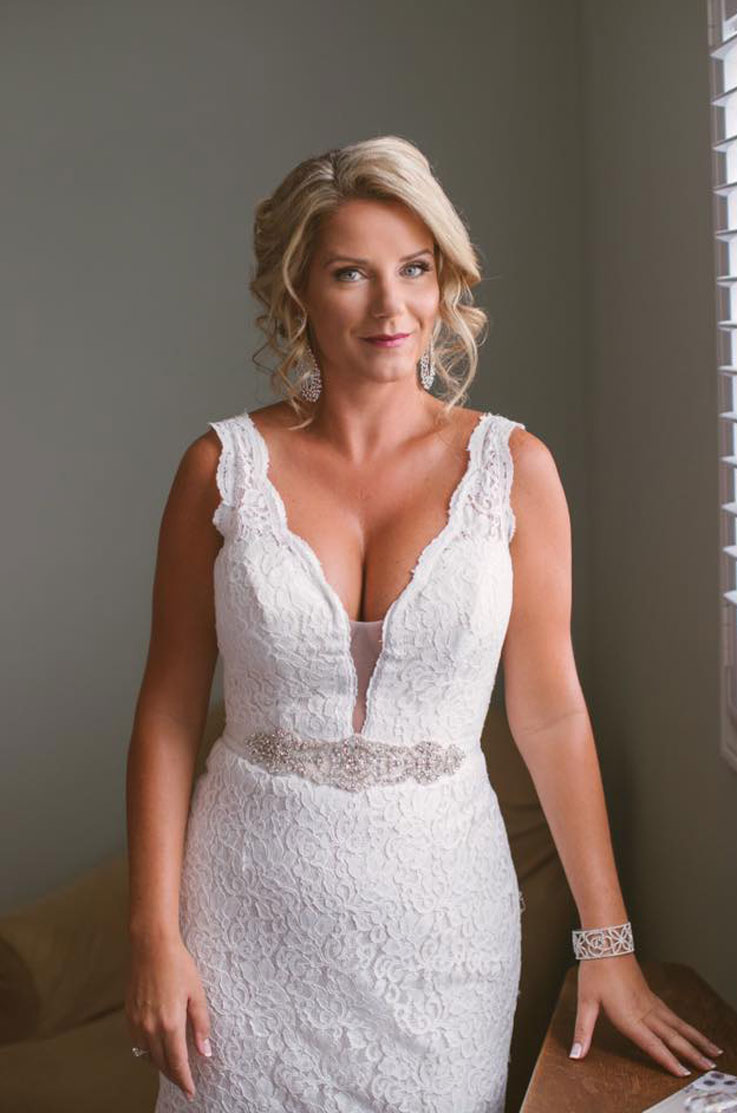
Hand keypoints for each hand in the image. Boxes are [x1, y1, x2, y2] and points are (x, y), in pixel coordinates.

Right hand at [125, 933, 212, 1101]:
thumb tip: (205, 1052)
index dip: (184, 1080)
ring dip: (160, 1065)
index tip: (190, 1092)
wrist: (151, 946)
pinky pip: (137, 1043)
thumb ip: (201, 1024)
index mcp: (170, 1023)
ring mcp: (137, 1022)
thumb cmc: (178, 965)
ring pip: (147, 1056)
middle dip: (174, 1076)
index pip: (177, 1063)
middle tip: (184, 1082)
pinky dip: (147, 1051)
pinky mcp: (129, 1015)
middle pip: (161, 1063)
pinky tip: (156, 1048)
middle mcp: (150, 1027)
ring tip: (172, 1067)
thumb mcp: (197, 993)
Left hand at [569, 953, 723, 1076]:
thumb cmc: (595, 970)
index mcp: (629, 1016)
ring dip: (695, 1039)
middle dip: (692, 1053)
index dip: (667, 1059)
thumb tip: (576, 1055)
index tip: (684, 1073)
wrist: (607, 942)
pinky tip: (690, 1031)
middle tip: (710, 1067)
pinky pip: (673, 1015)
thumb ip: (583, 1031)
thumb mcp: (585, 1002)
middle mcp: (644, 1011)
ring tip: (712, 1051)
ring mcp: (650, 1002)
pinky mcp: (650, 996)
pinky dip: (685, 1026)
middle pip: (673, 1035)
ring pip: (678, 1024)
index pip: (652, 1043)